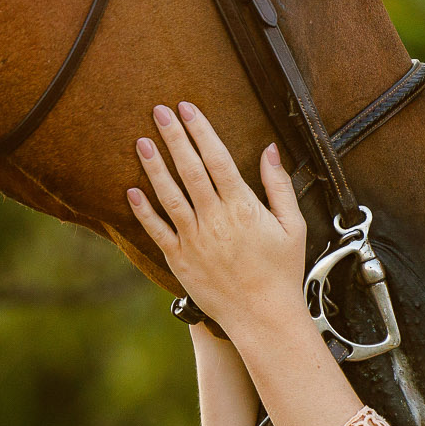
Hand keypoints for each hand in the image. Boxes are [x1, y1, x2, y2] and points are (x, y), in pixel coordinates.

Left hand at [128, 102, 307, 339]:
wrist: (263, 317)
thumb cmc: (283, 271)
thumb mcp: (293, 226)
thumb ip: (279, 186)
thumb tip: (270, 150)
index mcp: (243, 208)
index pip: (217, 159)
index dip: (201, 131)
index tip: (188, 108)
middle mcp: (215, 220)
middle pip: (190, 170)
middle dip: (174, 137)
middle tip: (159, 111)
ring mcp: (194, 240)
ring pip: (169, 196)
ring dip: (153, 167)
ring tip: (141, 141)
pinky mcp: (180, 260)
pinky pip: (157, 231)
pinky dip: (144, 211)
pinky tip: (131, 191)